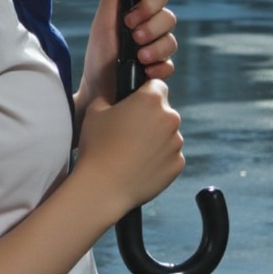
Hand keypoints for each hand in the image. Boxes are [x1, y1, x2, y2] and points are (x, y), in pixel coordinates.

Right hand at [75, 79, 184, 217]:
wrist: (103, 188)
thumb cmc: (97, 146)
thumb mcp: (95, 110)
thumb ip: (110, 96)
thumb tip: (114, 96)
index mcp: (151, 99)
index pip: (157, 86)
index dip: (144, 93)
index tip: (134, 105)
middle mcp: (170, 118)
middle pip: (164, 111)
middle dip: (150, 119)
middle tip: (128, 133)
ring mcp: (176, 143)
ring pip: (168, 135)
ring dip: (155, 140)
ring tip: (131, 153)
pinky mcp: (178, 164)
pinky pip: (170, 156)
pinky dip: (158, 159)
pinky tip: (139, 166)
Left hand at [78, 0, 177, 112]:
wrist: (98, 92)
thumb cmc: (98, 53)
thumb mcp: (103, 20)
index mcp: (132, 5)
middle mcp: (148, 21)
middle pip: (165, 7)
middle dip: (150, 19)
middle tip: (132, 31)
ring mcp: (156, 44)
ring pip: (171, 35)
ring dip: (155, 44)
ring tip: (137, 56)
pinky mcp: (161, 66)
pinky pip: (171, 61)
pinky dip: (158, 65)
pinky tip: (144, 71)